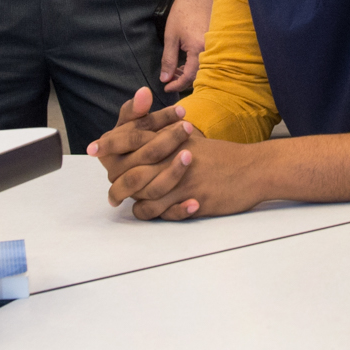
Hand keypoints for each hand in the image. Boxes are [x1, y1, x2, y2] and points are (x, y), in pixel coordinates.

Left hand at [87, 87, 262, 219]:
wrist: (254, 169)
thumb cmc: (223, 156)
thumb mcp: (194, 139)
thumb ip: (166, 135)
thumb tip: (142, 136)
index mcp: (173, 137)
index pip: (133, 135)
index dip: (111, 142)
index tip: (94, 149)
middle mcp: (174, 155)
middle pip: (132, 167)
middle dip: (116, 182)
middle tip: (111, 195)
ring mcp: (183, 178)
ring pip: (144, 193)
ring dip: (131, 202)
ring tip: (125, 205)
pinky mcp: (193, 198)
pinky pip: (163, 210)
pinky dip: (152, 213)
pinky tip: (151, 212)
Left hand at [159, 0, 211, 92]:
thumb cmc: (183, 11)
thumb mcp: (171, 36)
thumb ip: (168, 59)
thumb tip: (165, 78)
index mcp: (198, 49)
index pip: (189, 77)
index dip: (177, 85)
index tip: (167, 88)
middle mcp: (211, 49)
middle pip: (198, 75)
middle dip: (182, 79)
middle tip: (169, 78)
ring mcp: (216, 45)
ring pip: (203, 67)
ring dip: (189, 71)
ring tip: (175, 69)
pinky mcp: (217, 40)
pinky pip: (207, 58)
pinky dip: (196, 63)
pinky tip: (186, 60)